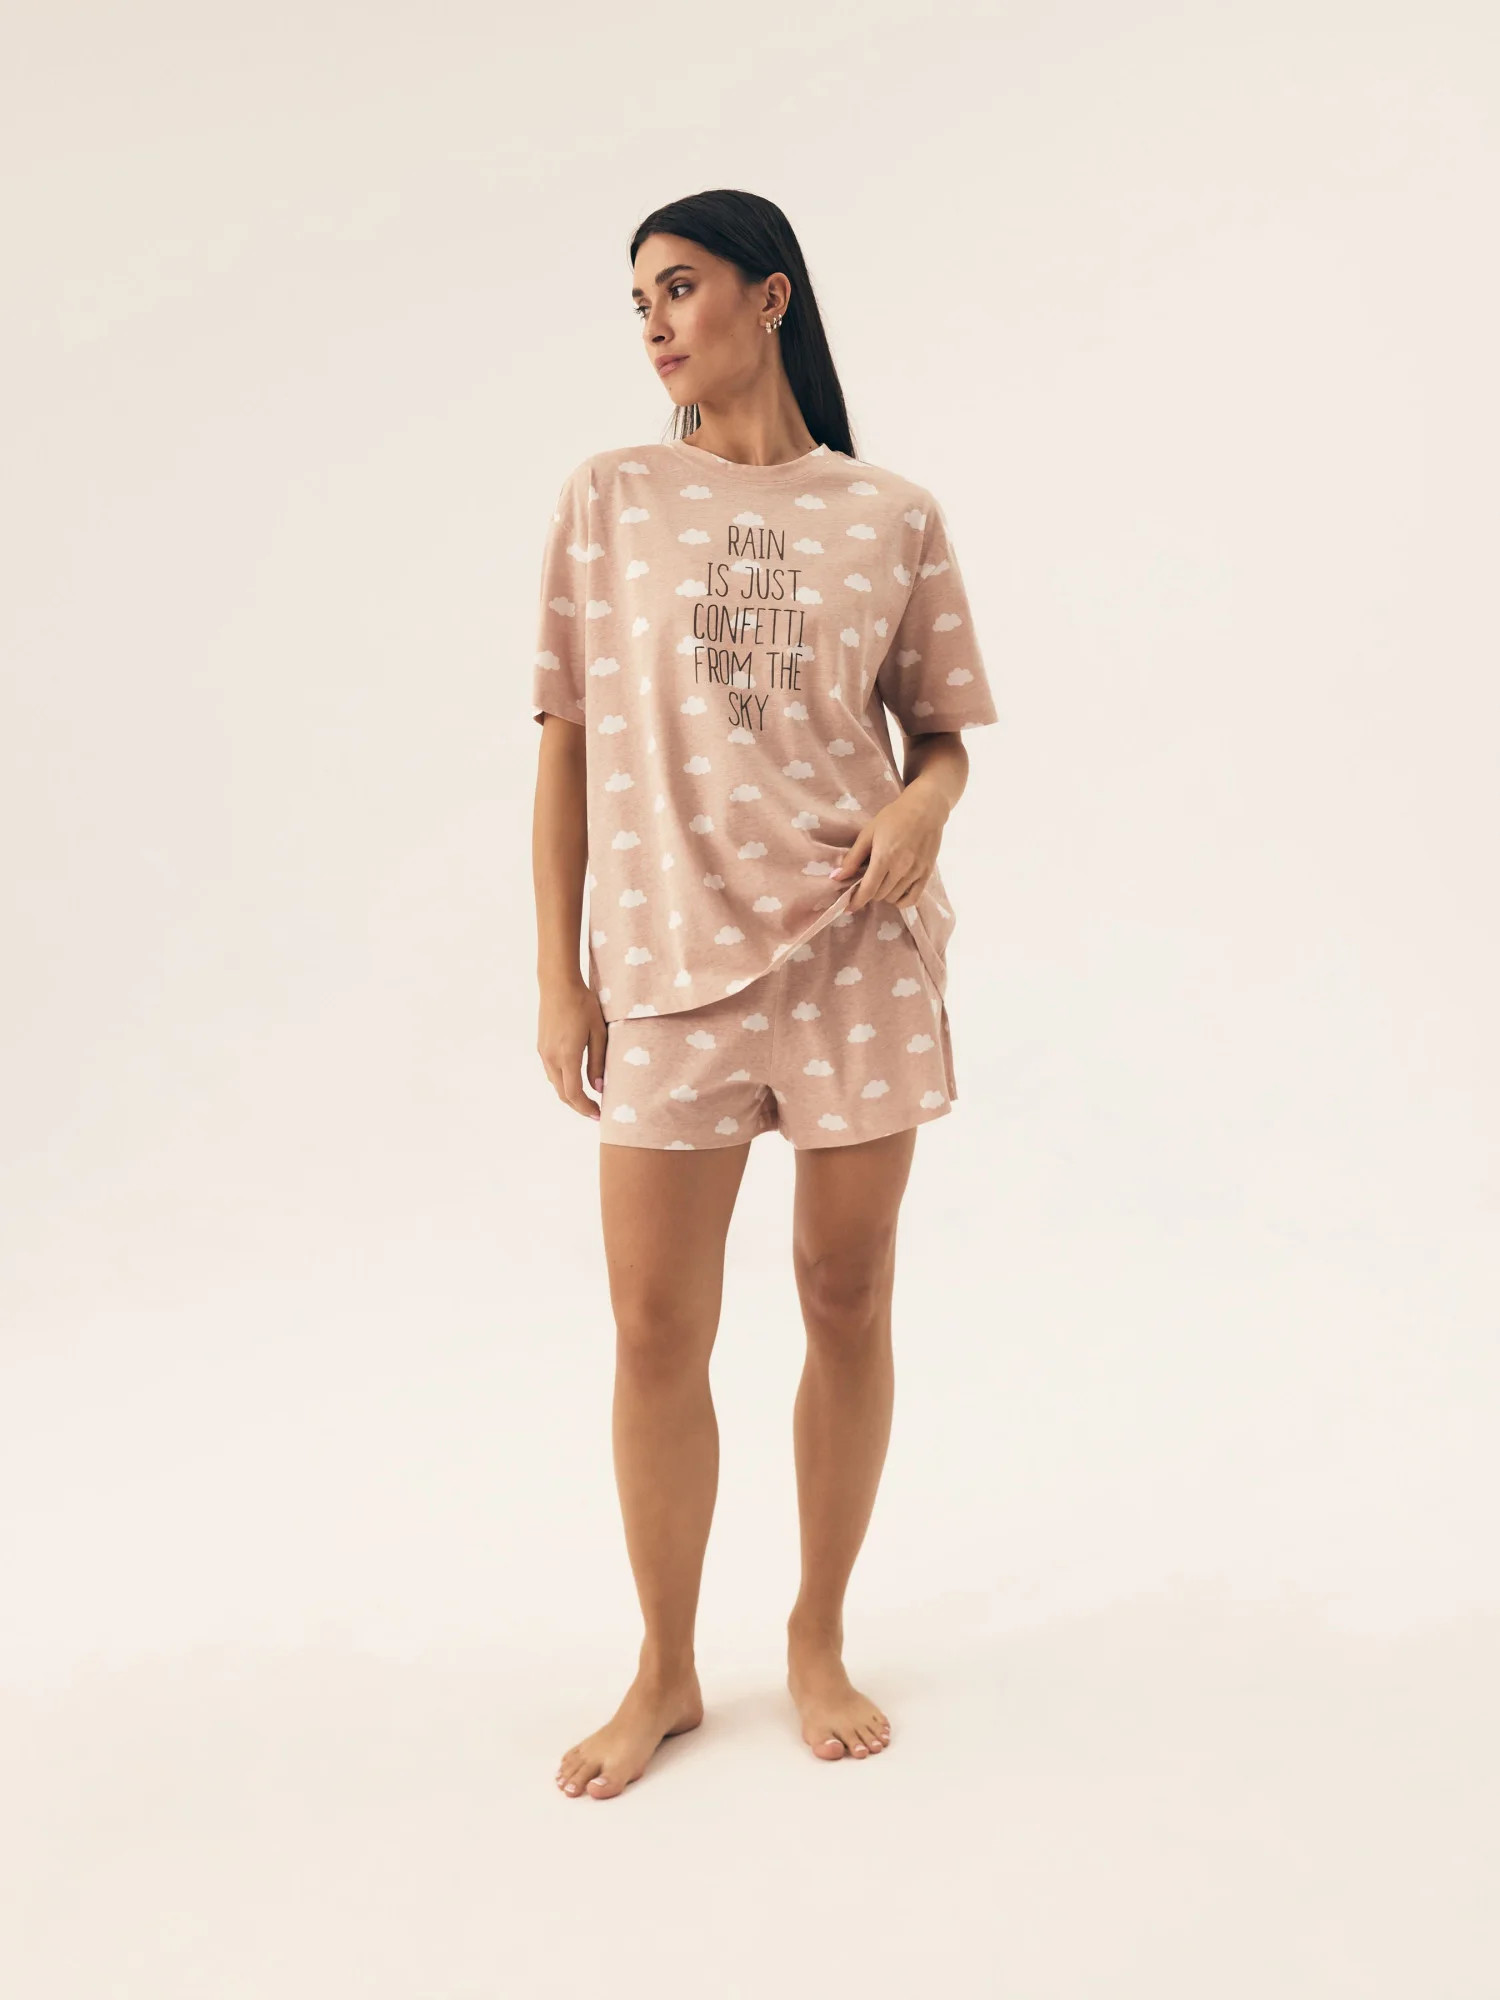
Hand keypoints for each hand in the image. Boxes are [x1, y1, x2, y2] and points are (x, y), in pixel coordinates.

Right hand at [537, 979, 607, 1120]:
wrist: (557, 984)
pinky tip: (575, 1079)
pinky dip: (563, 1082)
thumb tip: (598, 1087)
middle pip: (562, 1093)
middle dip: (578, 1106)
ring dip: (570, 1095)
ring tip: (587, 1098)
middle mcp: (551, 1057)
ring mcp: (544, 1052)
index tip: (599, 1115)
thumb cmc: (582, 1005)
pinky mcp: (542, 1046)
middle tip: (595, 1111)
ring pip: (555, 1084)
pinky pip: (551, 1072)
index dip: (586, 1108)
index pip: (574, 1093)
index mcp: (567, 1056)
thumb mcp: (598, 1033)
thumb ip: (598, 1062)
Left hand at [830, 789, 947, 911]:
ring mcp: (916, 872)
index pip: (868, 890)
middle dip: (869, 893)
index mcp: (884, 857)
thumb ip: (853, 857)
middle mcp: (901, 868)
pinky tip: (895, 892)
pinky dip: (902, 901)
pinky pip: (913, 899)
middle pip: (879, 895)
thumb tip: (836, 877)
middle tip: (866, 882)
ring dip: (884, 895)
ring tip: (881, 882)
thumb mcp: (868, 833)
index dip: (856, 901)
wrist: (925, 809)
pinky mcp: (927, 873)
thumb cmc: (894, 817)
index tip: (848, 907)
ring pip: (894, 898)